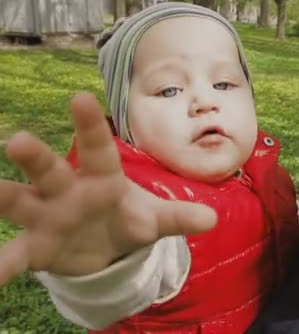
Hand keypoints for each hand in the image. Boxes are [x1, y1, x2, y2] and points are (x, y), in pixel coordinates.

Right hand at [0, 93, 216, 286]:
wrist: (104, 245)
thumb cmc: (127, 218)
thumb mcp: (154, 220)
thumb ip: (179, 217)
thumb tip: (212, 220)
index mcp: (102, 178)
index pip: (98, 149)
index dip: (91, 125)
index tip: (82, 97)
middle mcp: (68, 190)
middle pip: (49, 170)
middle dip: (35, 157)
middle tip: (17, 141)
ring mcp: (47, 216)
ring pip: (20, 203)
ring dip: (3, 197)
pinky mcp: (36, 246)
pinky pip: (15, 255)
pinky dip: (2, 265)